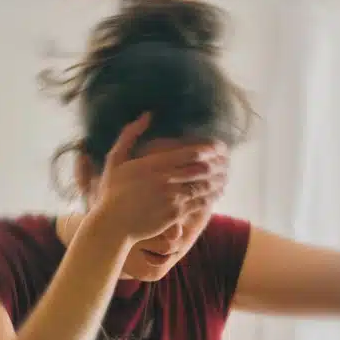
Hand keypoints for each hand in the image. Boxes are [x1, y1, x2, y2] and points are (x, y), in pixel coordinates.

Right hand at [89, 112, 228, 241]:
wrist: (112, 225)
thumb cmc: (112, 192)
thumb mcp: (115, 159)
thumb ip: (130, 135)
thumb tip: (148, 114)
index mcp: (154, 163)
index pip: (193, 152)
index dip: (212, 149)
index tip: (221, 147)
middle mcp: (166, 179)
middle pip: (203, 168)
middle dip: (220, 163)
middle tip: (228, 161)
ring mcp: (172, 197)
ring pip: (205, 186)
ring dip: (219, 181)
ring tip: (225, 177)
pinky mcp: (175, 214)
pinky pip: (200, 203)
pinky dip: (211, 198)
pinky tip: (216, 195)